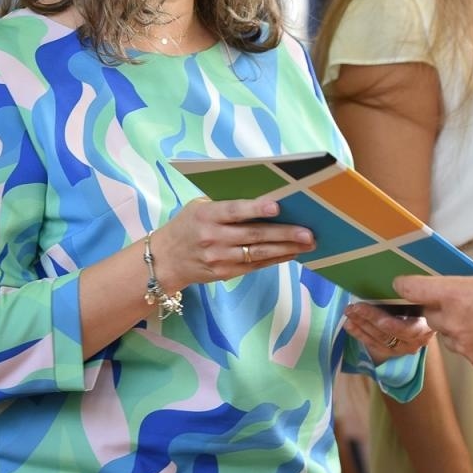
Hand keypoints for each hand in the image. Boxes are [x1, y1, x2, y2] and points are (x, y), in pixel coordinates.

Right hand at [150, 193, 314, 288]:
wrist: (164, 260)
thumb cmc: (187, 226)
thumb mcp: (198, 207)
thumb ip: (226, 204)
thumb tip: (265, 199)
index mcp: (206, 215)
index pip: (234, 211)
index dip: (256, 209)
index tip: (277, 207)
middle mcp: (213, 237)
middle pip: (254, 235)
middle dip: (284, 234)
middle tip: (308, 232)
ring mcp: (219, 258)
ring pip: (258, 253)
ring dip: (286, 249)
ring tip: (308, 244)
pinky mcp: (224, 273)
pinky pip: (254, 266)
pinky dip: (275, 259)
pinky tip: (292, 253)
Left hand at [341, 302, 434, 361]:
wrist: (431, 319)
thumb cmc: (427, 303)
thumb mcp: (423, 297)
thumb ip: (412, 294)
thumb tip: (394, 283)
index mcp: (425, 327)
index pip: (405, 328)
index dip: (387, 322)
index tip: (372, 311)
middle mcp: (415, 341)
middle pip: (388, 333)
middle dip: (369, 319)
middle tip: (354, 307)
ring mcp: (403, 348)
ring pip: (379, 339)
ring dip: (361, 326)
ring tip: (349, 314)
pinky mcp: (392, 351)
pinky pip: (374, 345)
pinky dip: (360, 334)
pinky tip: (350, 325)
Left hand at [394, 231, 472, 374]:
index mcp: (455, 294)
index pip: (416, 289)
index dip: (406, 285)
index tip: (401, 283)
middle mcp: (453, 321)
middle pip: (430, 315)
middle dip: (435, 308)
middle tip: (449, 300)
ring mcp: (465, 345)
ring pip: (447, 336)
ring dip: (453, 328)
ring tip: (472, 320)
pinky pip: (467, 352)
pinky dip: (472, 344)